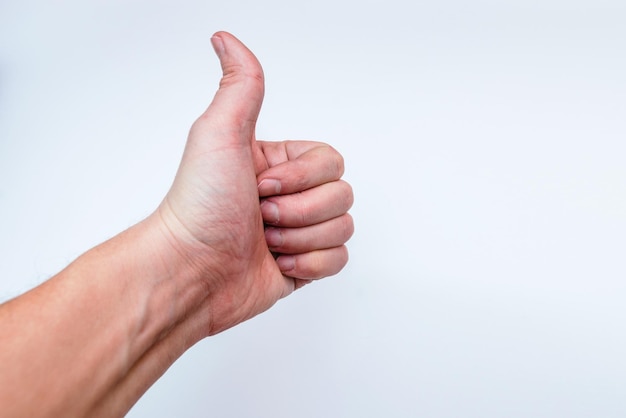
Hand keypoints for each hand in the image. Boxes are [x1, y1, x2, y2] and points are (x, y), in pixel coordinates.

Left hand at [156, 32, 352, 334]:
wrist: (191, 271)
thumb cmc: (198, 205)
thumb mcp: (219, 134)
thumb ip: (241, 86)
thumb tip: (225, 39)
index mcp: (278, 163)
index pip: (332, 160)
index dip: (301, 177)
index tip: (260, 185)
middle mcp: (291, 195)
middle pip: (342, 194)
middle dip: (299, 211)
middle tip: (260, 216)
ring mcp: (298, 231)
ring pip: (342, 227)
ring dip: (300, 238)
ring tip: (264, 241)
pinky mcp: (303, 265)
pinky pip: (338, 259)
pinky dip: (308, 264)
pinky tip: (277, 263)